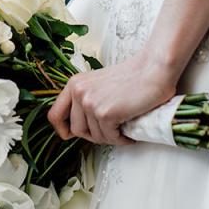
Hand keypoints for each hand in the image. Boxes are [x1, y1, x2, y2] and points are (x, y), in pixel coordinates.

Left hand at [47, 51, 177, 145]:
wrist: (154, 69)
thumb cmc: (134, 77)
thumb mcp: (99, 84)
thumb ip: (87, 99)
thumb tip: (83, 125)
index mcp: (75, 84)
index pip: (54, 115)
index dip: (63, 129)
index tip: (73, 135)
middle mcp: (78, 92)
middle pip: (76, 130)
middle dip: (95, 135)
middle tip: (111, 131)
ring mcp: (90, 103)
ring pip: (94, 137)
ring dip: (111, 137)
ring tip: (123, 129)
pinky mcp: (105, 113)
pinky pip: (110, 138)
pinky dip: (122, 139)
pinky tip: (129, 132)